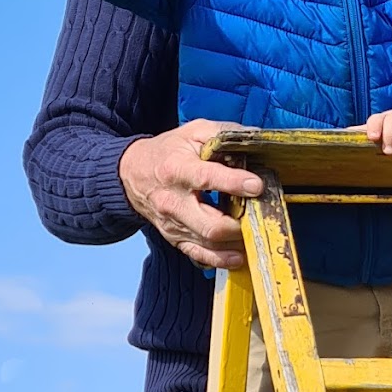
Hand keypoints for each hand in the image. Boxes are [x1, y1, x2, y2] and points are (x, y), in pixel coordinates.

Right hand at [118, 119, 263, 269]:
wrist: (132, 173)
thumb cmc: (168, 152)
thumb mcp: (193, 132)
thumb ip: (224, 134)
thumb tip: (256, 139)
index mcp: (177, 170)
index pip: (207, 178)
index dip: (234, 183)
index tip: (257, 185)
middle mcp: (173, 201)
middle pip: (210, 224)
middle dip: (240, 224)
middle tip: (259, 215)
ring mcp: (173, 224)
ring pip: (208, 243)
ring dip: (236, 243)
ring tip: (255, 234)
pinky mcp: (174, 237)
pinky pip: (198, 255)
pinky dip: (220, 259)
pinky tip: (238, 255)